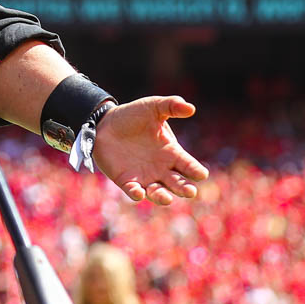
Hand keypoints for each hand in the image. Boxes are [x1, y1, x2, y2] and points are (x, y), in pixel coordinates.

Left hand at [91, 95, 208, 204]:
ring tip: (166, 198)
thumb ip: (171, 105)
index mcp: (172, 153)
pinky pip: (133, 191)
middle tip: (189, 191)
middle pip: (177, 183)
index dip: (195, 170)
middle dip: (184, 188)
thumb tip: (191, 108)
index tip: (200, 174)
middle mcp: (162, 168)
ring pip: (158, 192)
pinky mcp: (126, 180)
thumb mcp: (153, 107)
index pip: (189, 165)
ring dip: (162, 196)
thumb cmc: (132, 116)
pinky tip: (139, 193)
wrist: (104, 123)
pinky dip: (136, 193)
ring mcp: (145, 176)